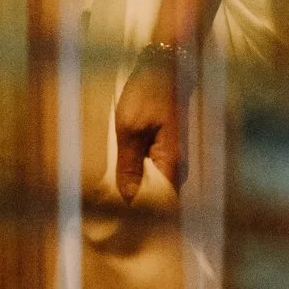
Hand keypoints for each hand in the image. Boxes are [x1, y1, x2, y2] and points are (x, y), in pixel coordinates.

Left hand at [112, 45, 188, 200]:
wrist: (163, 65)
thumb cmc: (147, 93)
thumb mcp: (129, 128)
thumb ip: (129, 165)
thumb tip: (128, 199)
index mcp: (171, 163)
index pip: (161, 204)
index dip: (142, 215)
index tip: (121, 223)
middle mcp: (178, 165)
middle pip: (159, 197)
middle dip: (137, 204)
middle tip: (110, 212)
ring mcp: (174, 157)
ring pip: (156, 184)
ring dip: (137, 188)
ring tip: (112, 198)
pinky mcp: (168, 149)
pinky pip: (155, 171)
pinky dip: (140, 174)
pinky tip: (122, 176)